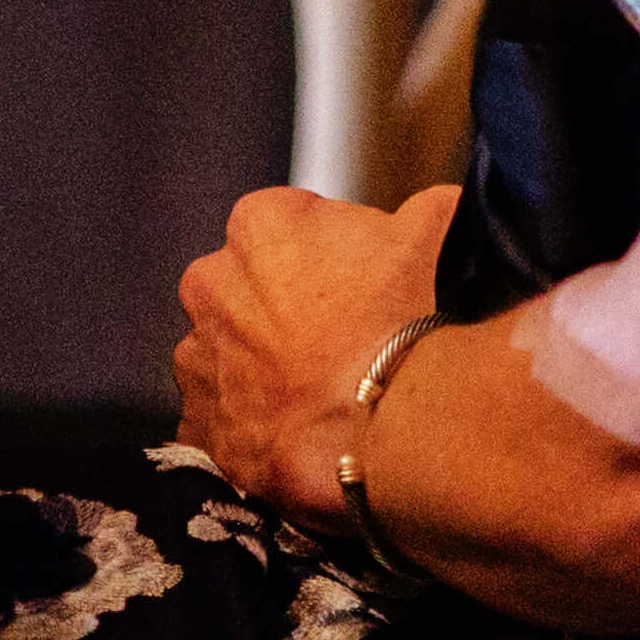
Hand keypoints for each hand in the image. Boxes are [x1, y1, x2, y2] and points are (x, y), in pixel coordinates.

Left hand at [171, 178, 456, 516]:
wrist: (395, 430)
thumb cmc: (411, 328)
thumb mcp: (439, 233)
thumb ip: (425, 208)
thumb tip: (436, 208)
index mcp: (260, 224)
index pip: (288, 229)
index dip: (330, 261)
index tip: (360, 290)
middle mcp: (212, 283)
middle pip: (250, 289)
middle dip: (287, 312)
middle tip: (344, 344)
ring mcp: (200, 357)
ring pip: (231, 353)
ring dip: (265, 368)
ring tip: (324, 394)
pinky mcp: (203, 424)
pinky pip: (224, 417)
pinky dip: (253, 424)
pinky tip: (299, 431)